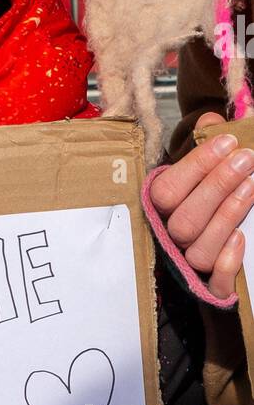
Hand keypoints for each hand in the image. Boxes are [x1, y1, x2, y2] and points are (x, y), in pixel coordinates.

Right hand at [149, 112, 253, 298]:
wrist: (210, 229)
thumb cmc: (204, 193)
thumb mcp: (203, 168)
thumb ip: (206, 144)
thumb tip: (212, 120)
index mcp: (160, 207)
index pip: (168, 190)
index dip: (197, 166)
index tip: (228, 142)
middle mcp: (169, 236)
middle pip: (184, 220)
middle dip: (217, 187)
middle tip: (246, 159)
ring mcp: (187, 262)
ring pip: (199, 249)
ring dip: (227, 216)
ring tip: (252, 186)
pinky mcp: (209, 284)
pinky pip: (213, 283)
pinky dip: (227, 262)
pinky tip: (242, 238)